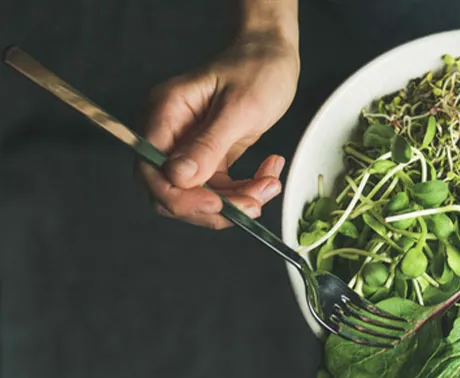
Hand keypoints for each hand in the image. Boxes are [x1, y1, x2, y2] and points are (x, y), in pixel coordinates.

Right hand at [139, 33, 299, 228]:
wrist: (271, 54)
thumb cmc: (256, 69)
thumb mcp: (238, 108)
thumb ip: (209, 144)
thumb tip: (179, 178)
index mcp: (165, 114)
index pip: (152, 170)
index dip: (179, 196)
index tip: (217, 204)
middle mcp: (170, 133)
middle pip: (172, 190)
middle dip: (214, 206)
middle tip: (254, 204)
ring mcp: (189, 146)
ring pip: (200, 195)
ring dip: (237, 200)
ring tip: (270, 184)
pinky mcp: (210, 154)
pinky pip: (219, 187)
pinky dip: (245, 190)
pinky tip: (268, 175)